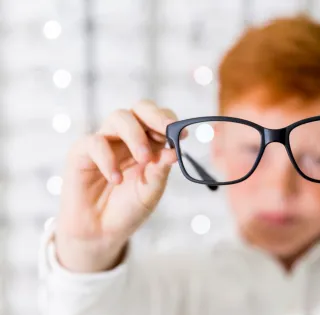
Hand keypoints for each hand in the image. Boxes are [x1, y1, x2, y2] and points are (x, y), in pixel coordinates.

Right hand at [55, 100, 180, 271]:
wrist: (101, 233)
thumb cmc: (128, 208)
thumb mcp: (151, 190)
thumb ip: (160, 170)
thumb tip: (175, 151)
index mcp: (148, 143)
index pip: (159, 119)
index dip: (170, 122)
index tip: (183, 136)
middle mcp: (126, 137)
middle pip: (140, 108)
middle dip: (155, 116)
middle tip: (167, 131)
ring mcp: (104, 142)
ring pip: (118, 117)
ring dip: (135, 135)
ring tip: (144, 159)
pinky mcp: (81, 152)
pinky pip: (95, 142)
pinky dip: (108, 159)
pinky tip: (116, 180)